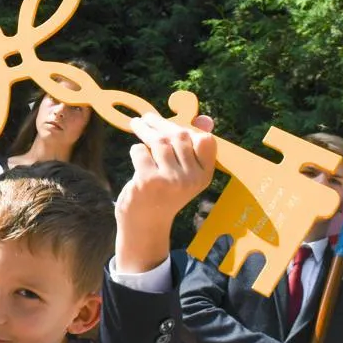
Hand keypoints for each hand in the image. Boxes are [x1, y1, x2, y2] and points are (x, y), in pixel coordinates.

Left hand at [115, 111, 217, 272]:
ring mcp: (170, 180)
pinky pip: (141, 151)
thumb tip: (206, 119)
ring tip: (137, 124)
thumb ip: (193, 146)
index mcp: (204, 176)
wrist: (145, 225)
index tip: (174, 124)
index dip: (189, 129)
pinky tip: (136, 154)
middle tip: (147, 118)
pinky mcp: (149, 181)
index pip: (206, 141)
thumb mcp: (184, 174)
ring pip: (159, 142)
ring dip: (144, 130)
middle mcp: (190, 179)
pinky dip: (136, 150)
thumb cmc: (164, 194)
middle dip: (160, 123)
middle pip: (179, 136)